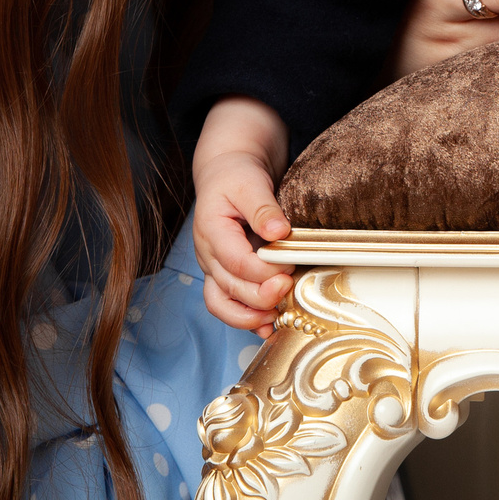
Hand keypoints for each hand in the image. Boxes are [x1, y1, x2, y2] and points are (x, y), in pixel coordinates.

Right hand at [192, 99, 292, 332]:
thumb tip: (279, 231)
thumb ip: (263, 207)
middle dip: (261, 295)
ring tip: (276, 318)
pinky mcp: (225, 274)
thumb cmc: (236, 175)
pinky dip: (247, 320)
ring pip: (222, 304)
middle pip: (230, 287)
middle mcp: (208, 254)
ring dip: (248, 317)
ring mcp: (214, 268)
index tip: (289, 267)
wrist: (227, 173)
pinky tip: (268, 325)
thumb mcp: (249, 182)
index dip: (264, 271)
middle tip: (290, 287)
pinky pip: (229, 305)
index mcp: (211, 231)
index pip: (236, 262)